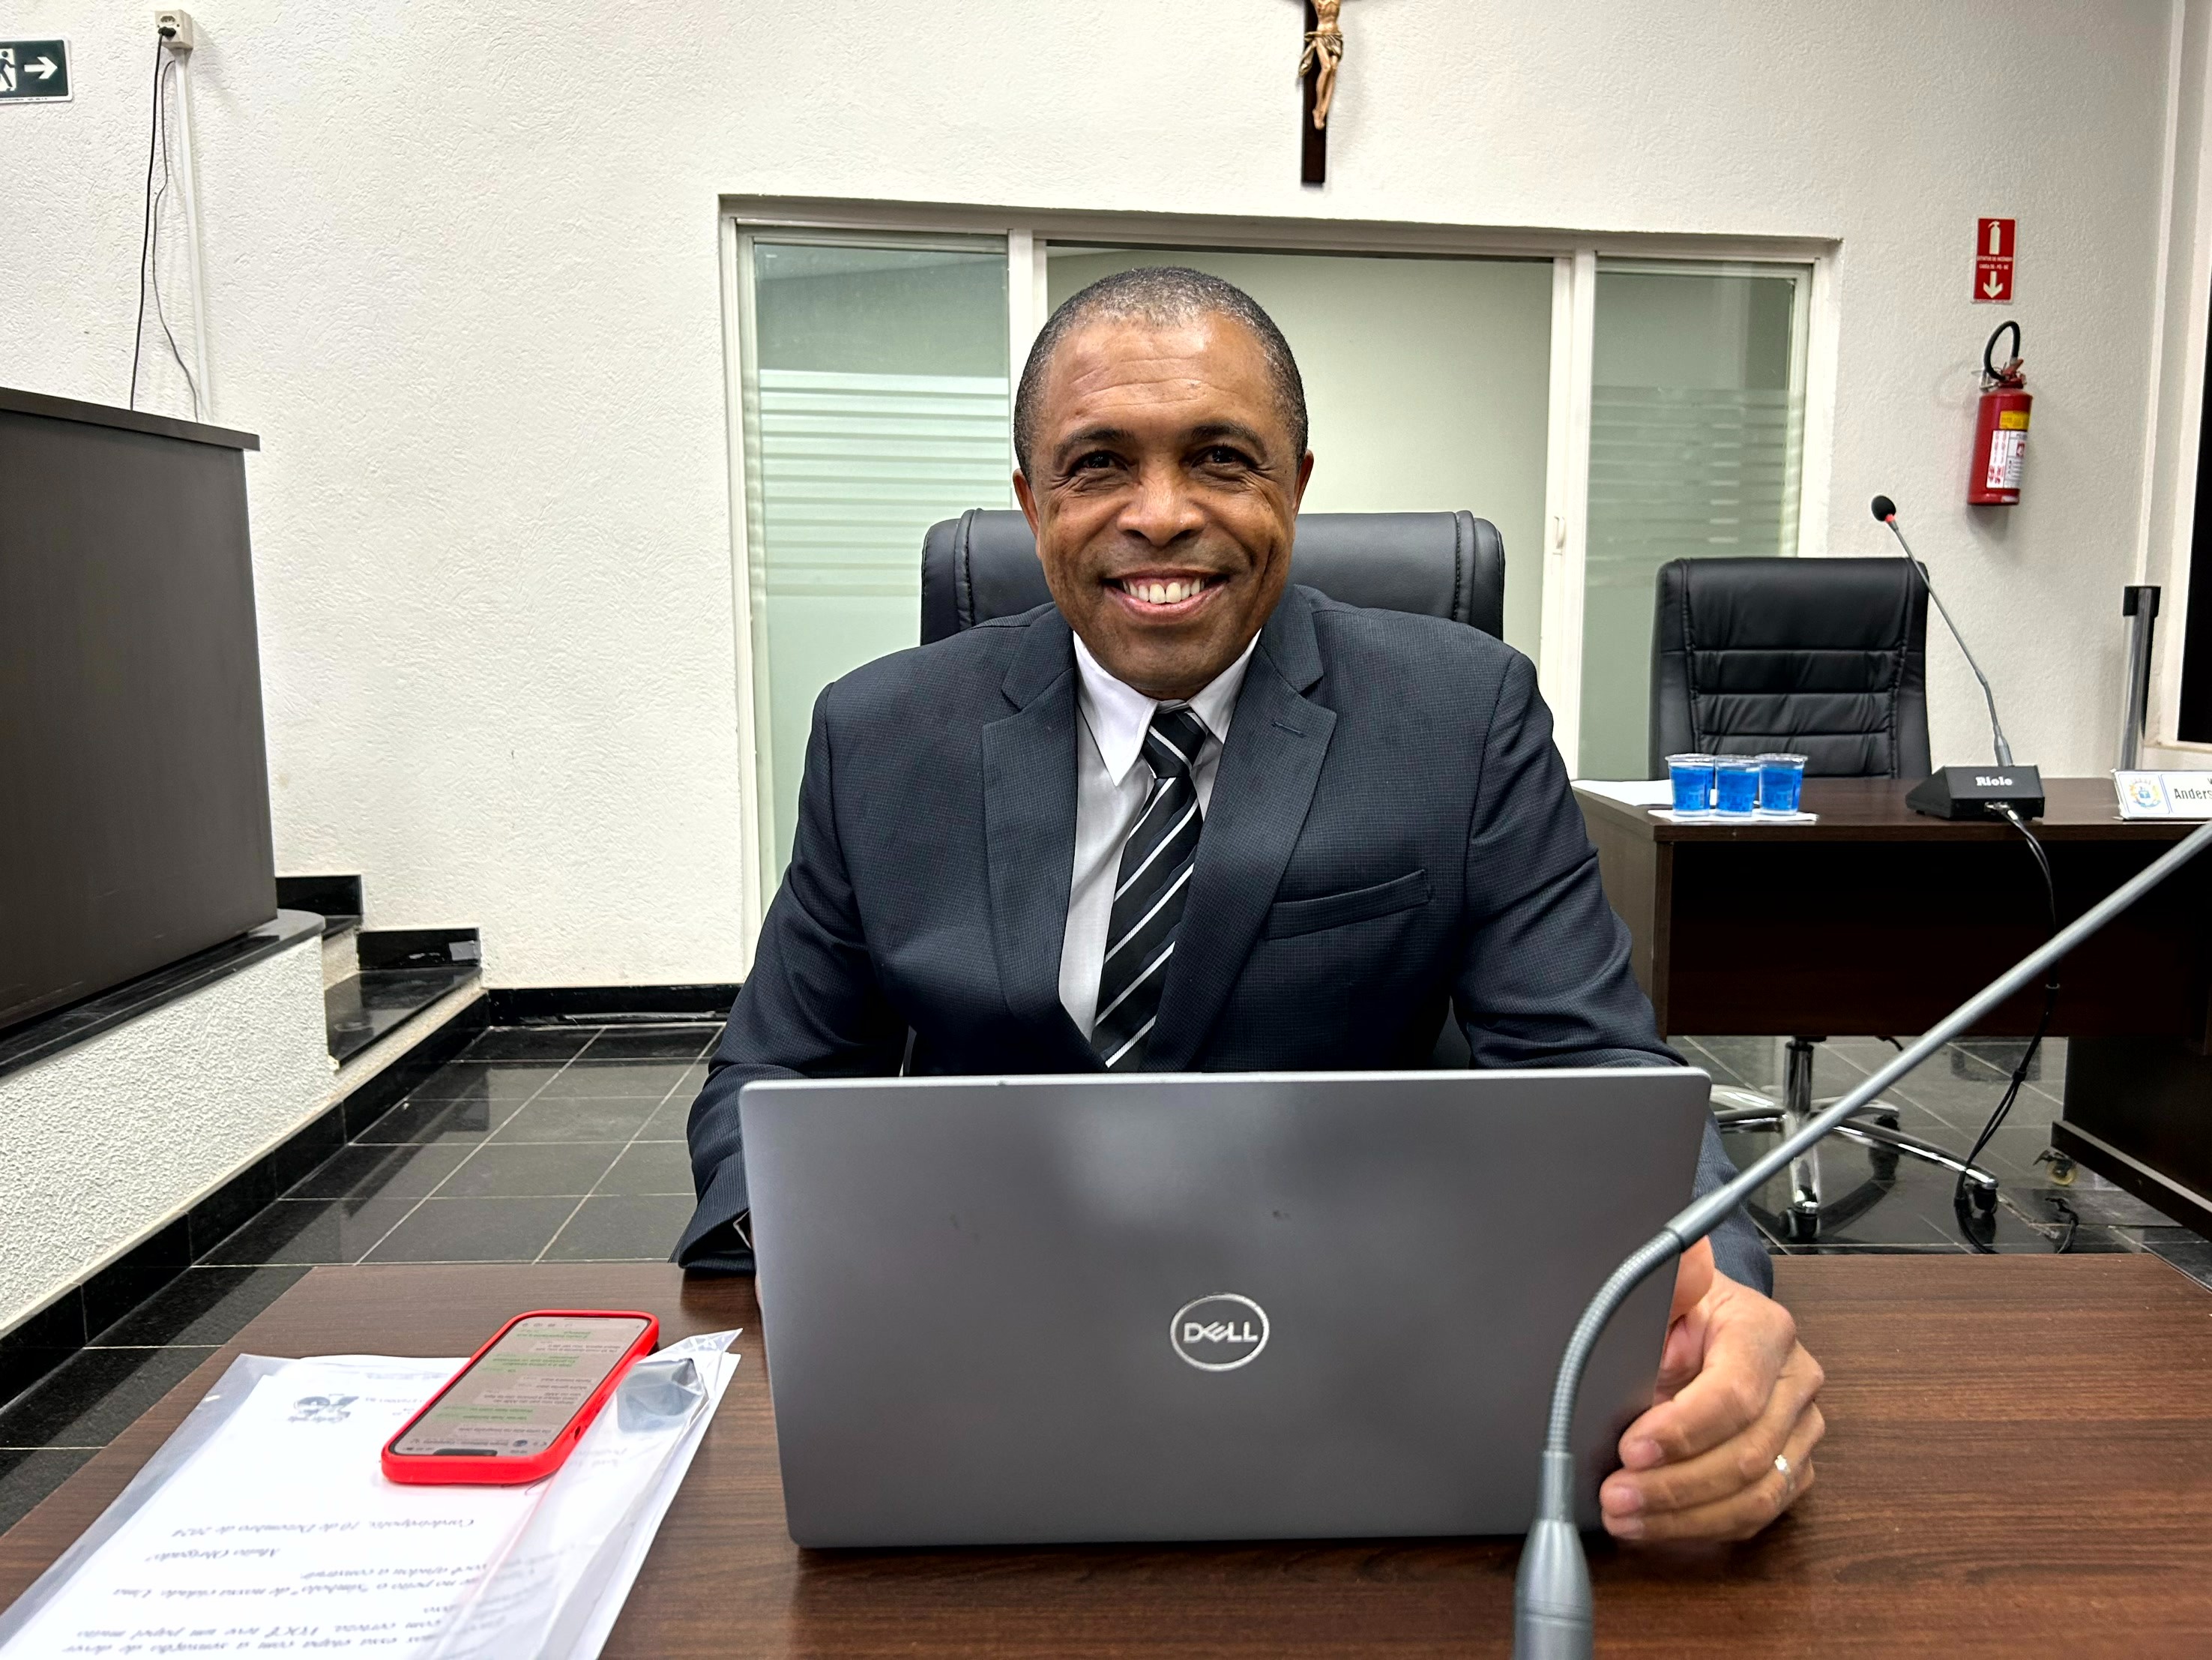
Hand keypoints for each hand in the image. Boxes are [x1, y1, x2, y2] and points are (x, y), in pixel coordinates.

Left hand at [1597, 1238, 1824, 1542]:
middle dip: (1675, 1484)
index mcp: (1765, 1330)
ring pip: (1757, 1495)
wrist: (1702, 1320)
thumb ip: (1667, 1284)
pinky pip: (1755, 1514)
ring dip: (1685, 1517)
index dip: (1683, 1429)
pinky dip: (1702, 1527)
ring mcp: (1801, 1430)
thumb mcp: (1661, 1289)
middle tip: (1615, 1496)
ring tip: (1626, 1519)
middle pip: (1748, 1454)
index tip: (1631, 1448)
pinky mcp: (1793, 1468)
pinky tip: (1655, 1526)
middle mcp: (1796, 1382)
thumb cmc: (1676, 1307)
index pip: (1735, 1393)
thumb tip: (1685, 1266)